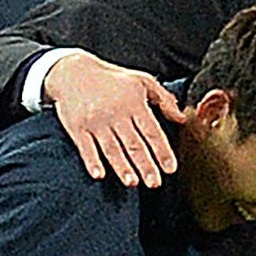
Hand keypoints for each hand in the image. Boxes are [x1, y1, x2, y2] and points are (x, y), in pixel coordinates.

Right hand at [44, 49, 186, 186]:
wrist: (73, 71)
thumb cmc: (113, 80)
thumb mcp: (141, 81)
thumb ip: (164, 99)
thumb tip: (182, 118)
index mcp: (134, 103)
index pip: (152, 131)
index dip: (162, 151)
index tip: (171, 169)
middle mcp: (115, 113)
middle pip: (133, 144)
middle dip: (145, 165)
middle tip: (155, 183)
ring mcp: (95, 121)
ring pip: (112, 148)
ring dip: (122, 167)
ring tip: (132, 183)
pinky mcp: (77, 127)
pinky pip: (85, 147)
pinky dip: (92, 161)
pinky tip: (99, 175)